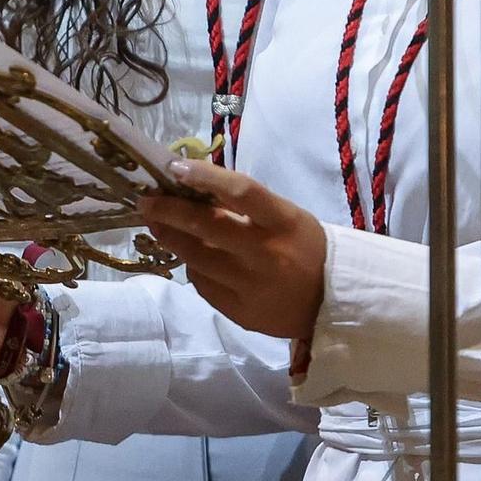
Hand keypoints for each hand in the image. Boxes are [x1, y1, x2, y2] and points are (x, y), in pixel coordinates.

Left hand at [139, 161, 327, 339]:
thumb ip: (246, 205)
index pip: (241, 191)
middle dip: (170, 211)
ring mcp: (252, 287)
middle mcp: (267, 255)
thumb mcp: (286, 217)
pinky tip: (191, 258)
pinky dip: (194, 268)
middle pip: (208, 227)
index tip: (175, 166)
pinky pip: (205, 286)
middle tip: (147, 201)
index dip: (205, 176)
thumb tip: (194, 185)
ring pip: (198, 259)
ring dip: (172, 239)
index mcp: (283, 222)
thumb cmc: (305, 247)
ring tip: (158, 225)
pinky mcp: (242, 313)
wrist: (334, 302)